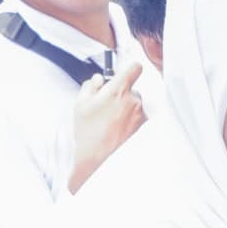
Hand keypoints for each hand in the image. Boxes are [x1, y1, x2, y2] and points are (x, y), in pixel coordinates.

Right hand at [66, 61, 145, 189]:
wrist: (98, 159)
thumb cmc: (88, 133)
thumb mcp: (81, 105)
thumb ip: (90, 86)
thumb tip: (99, 79)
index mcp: (118, 91)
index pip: (134, 68)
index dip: (130, 69)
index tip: (124, 74)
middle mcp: (133, 101)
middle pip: (133, 89)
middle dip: (122, 95)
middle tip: (108, 107)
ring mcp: (141, 115)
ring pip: (136, 105)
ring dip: (127, 110)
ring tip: (112, 124)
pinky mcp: (145, 128)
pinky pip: (139, 119)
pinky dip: (132, 123)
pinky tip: (119, 131)